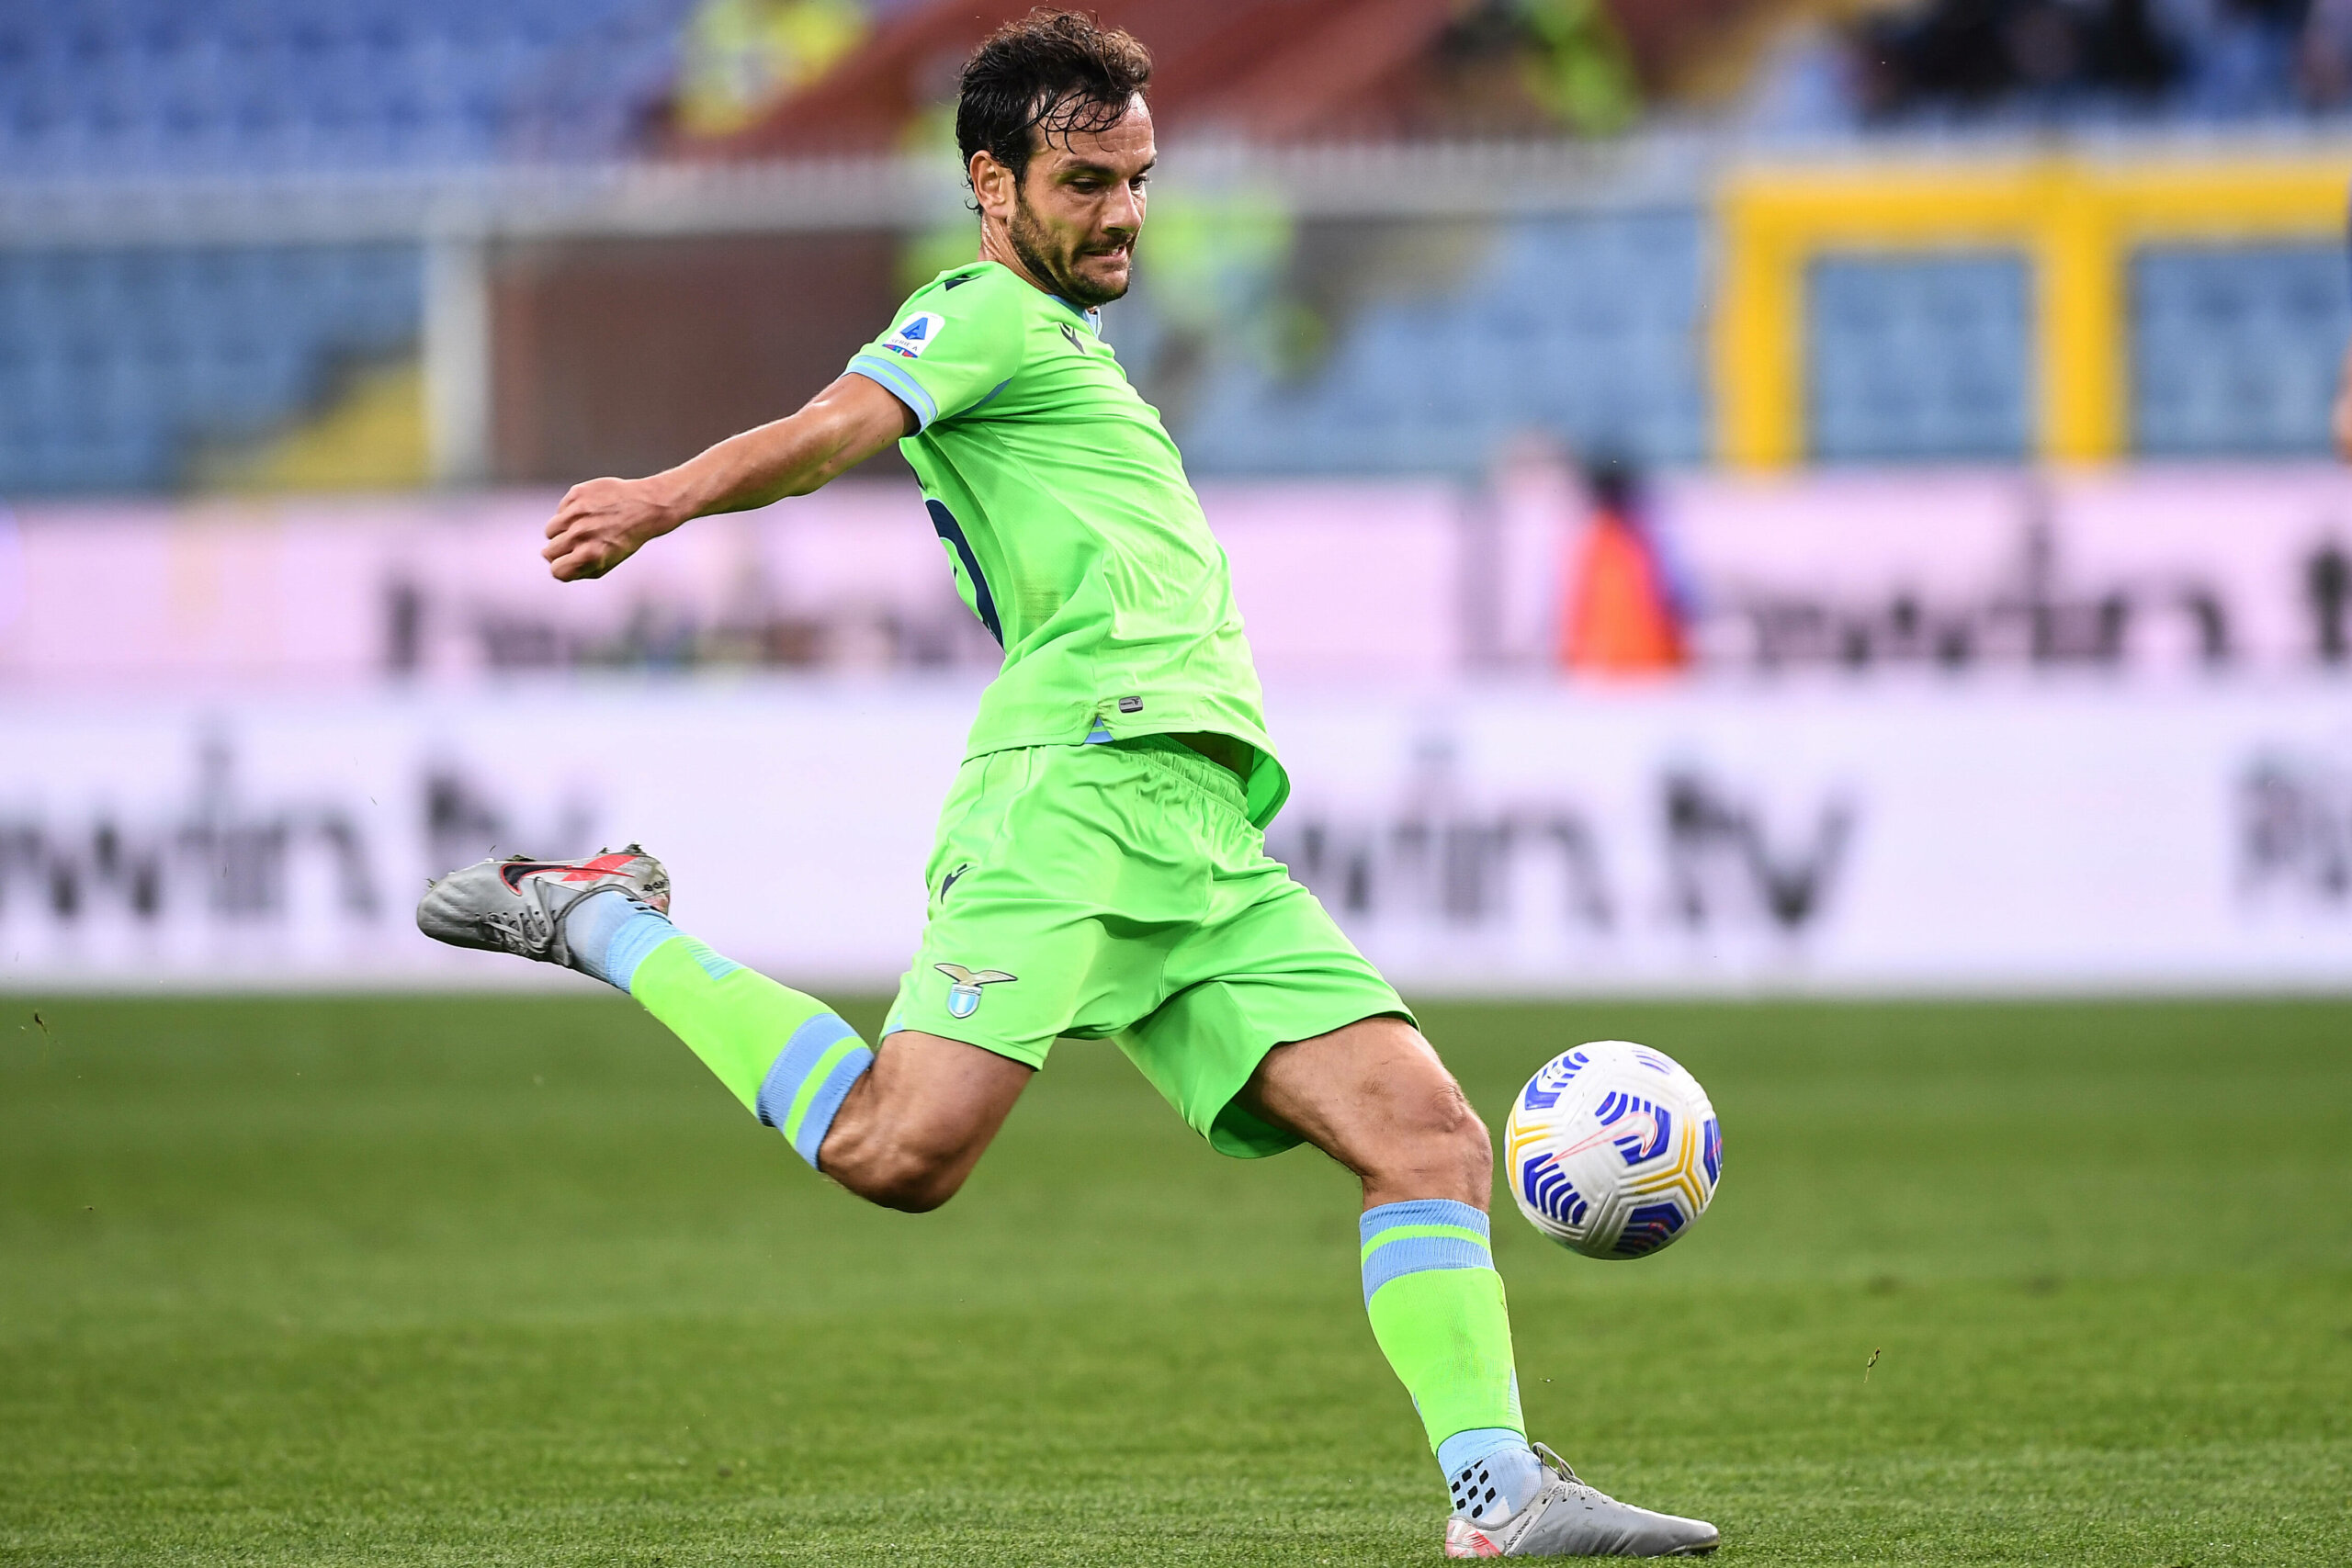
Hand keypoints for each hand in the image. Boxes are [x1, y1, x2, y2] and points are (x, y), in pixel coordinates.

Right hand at [541, 477, 683, 581]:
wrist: (647, 507)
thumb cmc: (626, 539)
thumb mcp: (607, 563)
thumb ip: (579, 569)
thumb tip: (553, 564)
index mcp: (590, 555)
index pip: (557, 570)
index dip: (563, 567)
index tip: (571, 562)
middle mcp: (581, 534)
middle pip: (550, 552)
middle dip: (561, 552)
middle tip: (579, 545)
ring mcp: (577, 512)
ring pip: (550, 531)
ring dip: (562, 532)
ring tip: (583, 528)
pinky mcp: (577, 494)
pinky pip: (560, 510)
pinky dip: (569, 514)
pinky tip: (589, 512)